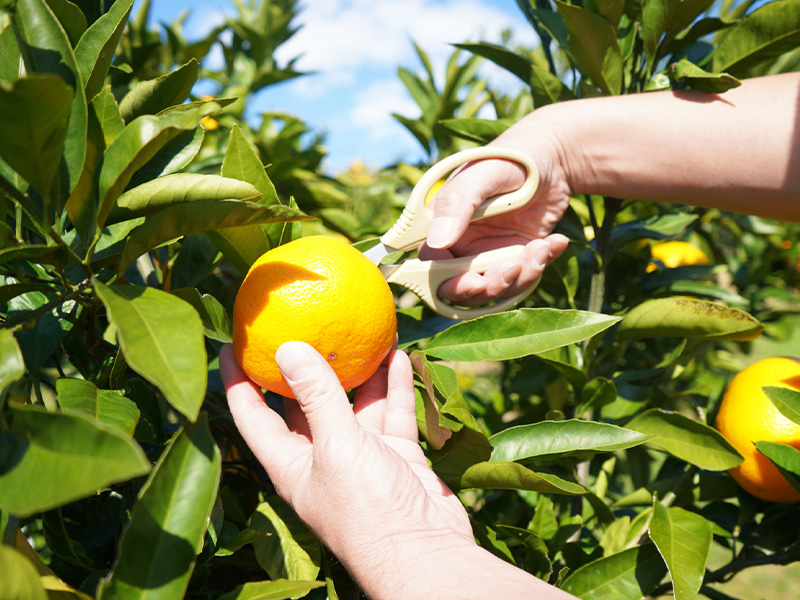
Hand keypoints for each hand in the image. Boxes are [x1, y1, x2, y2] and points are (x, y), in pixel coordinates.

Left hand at [220, 342, 574, 598]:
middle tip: (300, 325)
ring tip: (357, 331)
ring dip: (357, 370)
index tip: (230, 346)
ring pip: (355, 402)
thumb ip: (317, 396)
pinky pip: (392, 411)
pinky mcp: (395, 455)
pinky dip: (394, 385)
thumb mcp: (336, 446)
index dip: (238, 383)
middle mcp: (322, 457)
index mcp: (291, 463)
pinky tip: (396, 355)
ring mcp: (361, 456)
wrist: (426, 551)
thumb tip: (288, 347)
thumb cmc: (368, 509)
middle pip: (306, 403)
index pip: (253, 417)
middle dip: (303, 366)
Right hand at [422, 110, 571, 305]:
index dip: (447, 281)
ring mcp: (488, 254)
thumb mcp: (483, 175)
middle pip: (461, 288)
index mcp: (441, 225)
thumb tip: (437, 240)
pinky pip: (523, 279)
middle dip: (488, 286)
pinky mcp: (515, 257)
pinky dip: (541, 266)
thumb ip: (457, 203)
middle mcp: (461, 244)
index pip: (431, 266)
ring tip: (541, 247)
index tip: (472, 281)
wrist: (554, 157)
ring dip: (520, 275)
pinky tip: (555, 242)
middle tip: (512, 268)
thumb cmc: (511, 157)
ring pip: (495, 289)